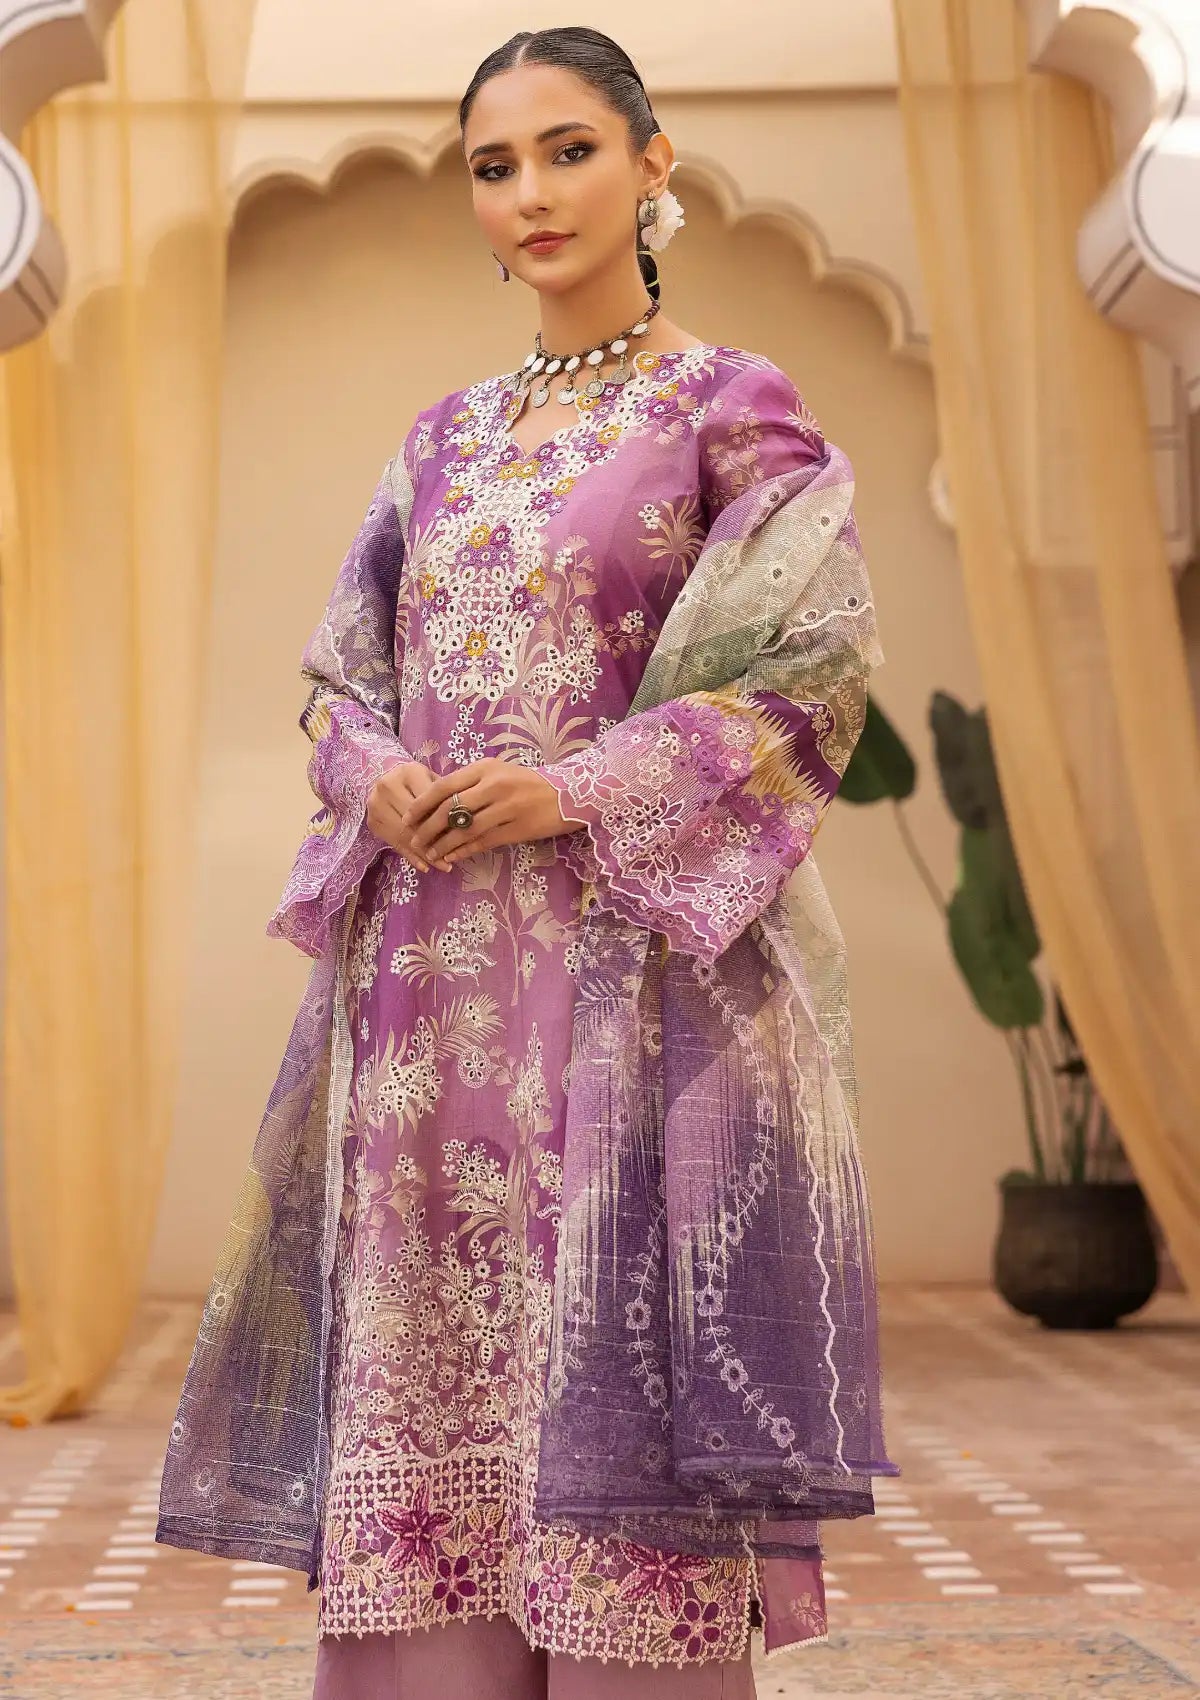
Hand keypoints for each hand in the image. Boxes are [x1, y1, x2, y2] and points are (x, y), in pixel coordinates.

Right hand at [366, 761, 452, 872]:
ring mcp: (376, 805)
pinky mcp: (372, 822)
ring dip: (425, 854)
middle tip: (454, 857)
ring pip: (405, 835)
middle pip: (415, 820)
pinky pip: (394, 843)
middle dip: (435, 842)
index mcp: (408, 773)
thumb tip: (464, 827)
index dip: (445, 821)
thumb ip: (445, 799)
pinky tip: (426, 867)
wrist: (388, 779)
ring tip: (444, 866)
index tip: (462, 837)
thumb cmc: (419, 781)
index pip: (429, 802)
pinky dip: (411, 857)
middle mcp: (388, 786)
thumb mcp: (434, 782)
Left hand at [401, 757, 579, 866]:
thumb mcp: (499, 773)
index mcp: (486, 768)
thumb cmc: (528, 784)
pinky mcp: (517, 829)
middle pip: (450, 809)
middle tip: (414, 840)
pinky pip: (482, 842)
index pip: (444, 786)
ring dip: (443, 844)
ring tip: (430, 854)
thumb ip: (471, 783)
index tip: (407, 817)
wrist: (568, 794)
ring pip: (464, 829)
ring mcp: (506, 808)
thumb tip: (437, 803)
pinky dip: (463, 851)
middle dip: (427, 828)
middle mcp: (494, 785)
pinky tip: (452, 857)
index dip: (422, 804)